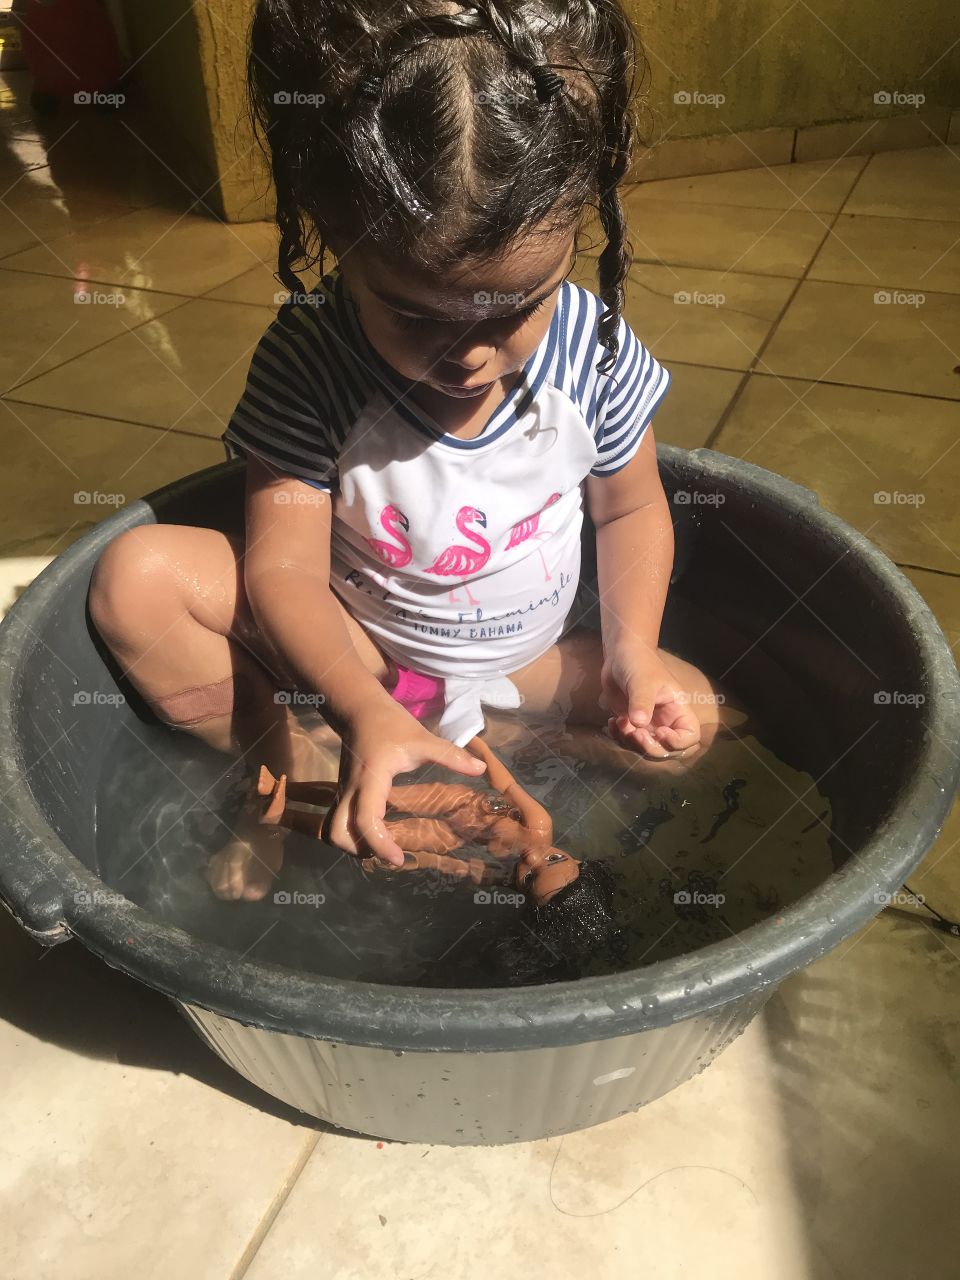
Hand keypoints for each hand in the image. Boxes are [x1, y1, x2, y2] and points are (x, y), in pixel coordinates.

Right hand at [325, 702, 485, 865]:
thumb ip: (450, 755)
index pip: (366, 820)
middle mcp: (351, 790)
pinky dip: (354, 832)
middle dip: (359, 849)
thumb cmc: (391, 724)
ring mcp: (343, 792)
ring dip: (353, 843)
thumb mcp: (422, 738)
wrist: (360, 709)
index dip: (380, 844)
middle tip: (388, 852)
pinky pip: (341, 820)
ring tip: (382, 844)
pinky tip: (378, 831)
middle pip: (336, 832)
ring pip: (333, 828)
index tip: (399, 858)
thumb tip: (480, 769)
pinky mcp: (343, 791)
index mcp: (371, 780)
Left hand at [600, 647, 700, 757]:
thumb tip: (639, 723)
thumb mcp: (642, 681)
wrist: (620, 657)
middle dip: (650, 748)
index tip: (660, 732)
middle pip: (668, 751)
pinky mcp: (632, 726)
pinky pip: (628, 742)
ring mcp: (649, 726)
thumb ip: (642, 702)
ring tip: (619, 722)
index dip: (678, 742)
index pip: (691, 737)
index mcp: (679, 710)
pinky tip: (611, 722)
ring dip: (630, 743)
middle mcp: (667, 722)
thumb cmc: (639, 663)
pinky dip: (619, 738)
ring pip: (645, 750)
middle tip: (634, 732)